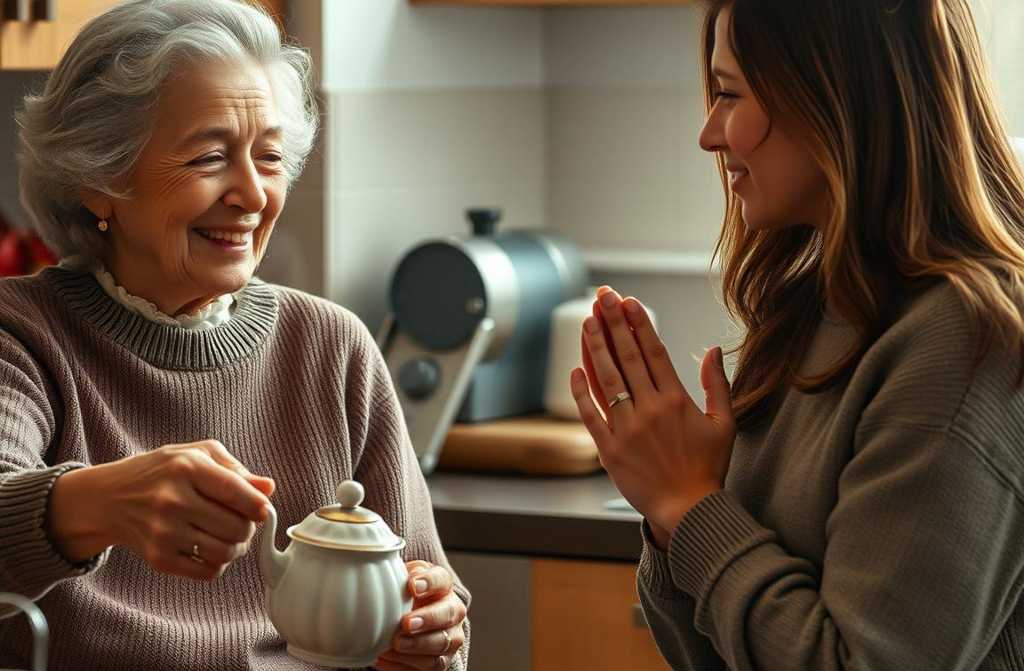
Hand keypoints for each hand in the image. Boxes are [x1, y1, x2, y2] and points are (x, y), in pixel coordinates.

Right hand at [49, 439, 274, 579]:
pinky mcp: (158, 558)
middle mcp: (172, 499)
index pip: (235, 490)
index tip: (263, 510)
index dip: (258, 505)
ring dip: (236, 548)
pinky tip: (210, 549)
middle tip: (242, 522)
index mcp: (185, 467)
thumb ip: (236, 470)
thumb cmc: (162, 472)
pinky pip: (207, 572)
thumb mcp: (196, 455)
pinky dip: (217, 564)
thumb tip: (268, 487)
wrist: (109, 498)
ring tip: (230, 537)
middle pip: (235, 526)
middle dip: (248, 527)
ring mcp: (163, 532)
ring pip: (225, 552)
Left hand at [374, 560, 465, 670]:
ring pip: (441, 644)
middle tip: (406, 623)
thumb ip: (397, 573)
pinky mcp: (440, 662)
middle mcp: (453, 612)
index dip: (429, 582)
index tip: (412, 586)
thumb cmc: (403, 598)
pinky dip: (405, 664)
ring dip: (417, 646)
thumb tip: (383, 566)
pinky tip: (386, 658)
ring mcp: (450, 639)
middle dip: (427, 619)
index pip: (441, 579)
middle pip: (448, 614)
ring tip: (394, 644)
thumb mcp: (402, 580)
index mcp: (443, 586)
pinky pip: (427, 668)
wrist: (409, 624)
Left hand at [571, 287, 735, 546]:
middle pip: (627, 356)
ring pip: (606, 379)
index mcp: (677, 400)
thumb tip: (712, 349)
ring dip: (594, 347)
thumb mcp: (725, 423)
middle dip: (612, 322)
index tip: (627, 300)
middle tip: (602, 295)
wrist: (689, 510)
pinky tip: (575, 368)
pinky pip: (590, 414)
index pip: (653, 350)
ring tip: (587, 320)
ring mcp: (626, 429)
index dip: (638, 322)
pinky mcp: (608, 449)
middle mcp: (649, 410)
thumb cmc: (708, 467)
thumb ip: (717, 384)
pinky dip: (581, 390)